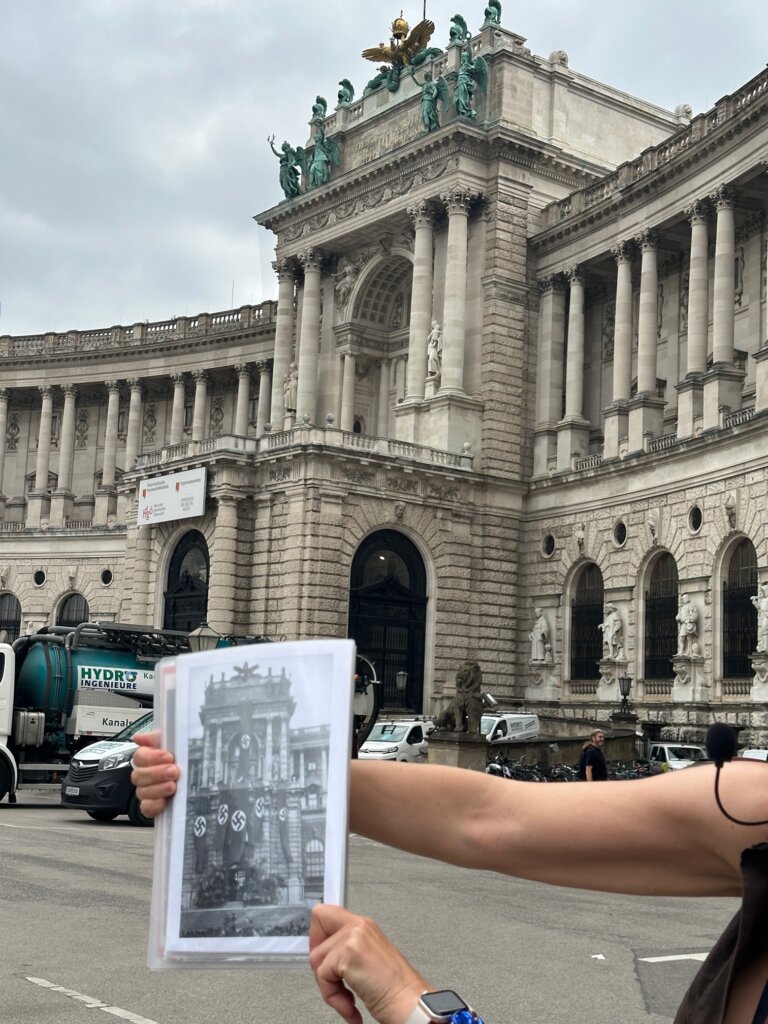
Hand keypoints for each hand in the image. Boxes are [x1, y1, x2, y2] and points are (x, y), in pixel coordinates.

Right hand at [130, 731, 178, 818]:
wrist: (201, 784)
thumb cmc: (185, 761)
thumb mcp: (176, 744)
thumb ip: (159, 738)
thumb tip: (139, 737)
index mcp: (149, 758)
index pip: (139, 756)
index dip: (152, 757)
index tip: (168, 756)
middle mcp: (145, 775)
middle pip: (138, 775)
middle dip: (157, 773)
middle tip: (173, 771)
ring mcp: (147, 792)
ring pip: (142, 792)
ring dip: (157, 789)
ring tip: (173, 786)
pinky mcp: (152, 807)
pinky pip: (146, 808)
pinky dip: (154, 805)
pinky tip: (164, 801)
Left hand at [310, 905, 428, 1023]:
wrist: (411, 1004)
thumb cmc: (396, 990)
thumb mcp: (368, 961)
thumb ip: (348, 950)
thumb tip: (323, 956)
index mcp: (365, 926)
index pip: (326, 912)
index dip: (318, 935)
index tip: (320, 958)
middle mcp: (360, 925)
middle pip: (317, 926)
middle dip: (319, 961)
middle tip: (332, 981)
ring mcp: (355, 936)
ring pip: (318, 957)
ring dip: (329, 987)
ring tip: (348, 1000)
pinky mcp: (350, 952)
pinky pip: (323, 975)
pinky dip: (333, 997)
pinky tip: (351, 1006)